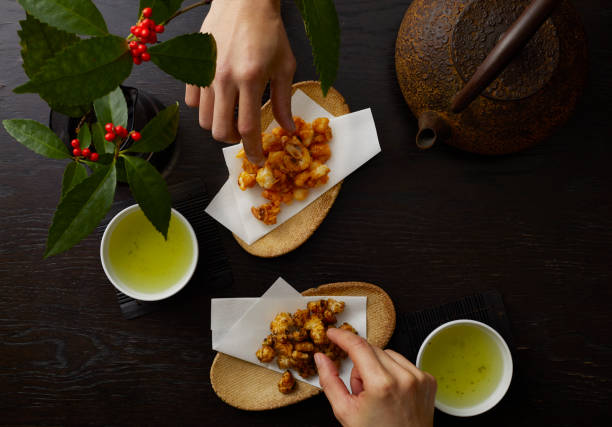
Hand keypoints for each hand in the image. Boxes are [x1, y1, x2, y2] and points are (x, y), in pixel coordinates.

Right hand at [185, 0, 295, 164]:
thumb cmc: (268, 31)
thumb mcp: (285, 66)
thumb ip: (283, 100)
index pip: (248, 127)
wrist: (244, 1)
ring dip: (219, 125)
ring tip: (232, 116)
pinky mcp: (193, 68)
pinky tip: (219, 100)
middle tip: (244, 135)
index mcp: (250, 78)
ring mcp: (205, 73)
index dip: (253, 149)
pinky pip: (192, 101)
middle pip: (219, 130)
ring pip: (204, 119)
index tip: (258, 159)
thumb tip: (287, 128)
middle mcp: (224, 78)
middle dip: (234, 140)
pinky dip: (205, 108)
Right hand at [314, 328, 436, 426]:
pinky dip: (393, 372)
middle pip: (372, 350)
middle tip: (359, 390)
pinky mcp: (428, 380)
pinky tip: (391, 392)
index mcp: (381, 384)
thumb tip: (321, 358)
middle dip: (360, 364)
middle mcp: (404, 377)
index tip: (333, 333)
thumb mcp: (345, 412)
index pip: (358, 346)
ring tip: (377, 394)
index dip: (342, 337)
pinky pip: (404, 363)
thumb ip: (330, 381)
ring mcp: (419, 378)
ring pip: (388, 354)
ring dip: (377, 367)